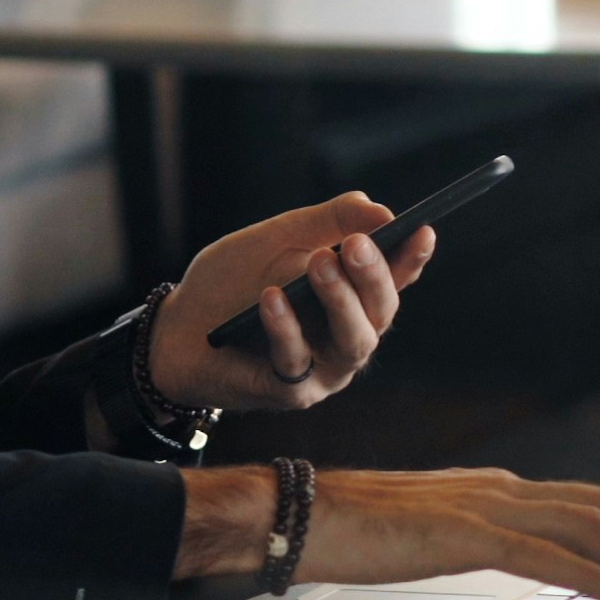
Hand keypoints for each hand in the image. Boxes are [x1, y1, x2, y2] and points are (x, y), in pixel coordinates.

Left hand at [147, 192, 434, 413]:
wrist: (177, 326)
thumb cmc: (233, 282)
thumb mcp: (278, 239)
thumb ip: (326, 222)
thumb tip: (377, 208)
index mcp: (351, 298)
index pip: (392, 279)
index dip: (411, 257)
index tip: (422, 229)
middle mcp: (347, 336)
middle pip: (380, 312)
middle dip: (372, 276)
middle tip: (357, 244)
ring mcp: (323, 369)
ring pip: (352, 341)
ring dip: (340, 301)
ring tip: (322, 263)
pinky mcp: (289, 391)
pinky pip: (295, 360)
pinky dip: (285, 326)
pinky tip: (272, 297)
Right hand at [178, 466, 599, 599]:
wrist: (300, 515)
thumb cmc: (356, 533)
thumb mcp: (437, 536)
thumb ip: (481, 541)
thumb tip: (524, 564)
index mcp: (498, 491)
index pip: (595, 505)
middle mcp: (502, 489)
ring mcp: (483, 507)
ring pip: (591, 526)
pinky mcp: (462, 534)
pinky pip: (545, 553)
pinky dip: (593, 577)